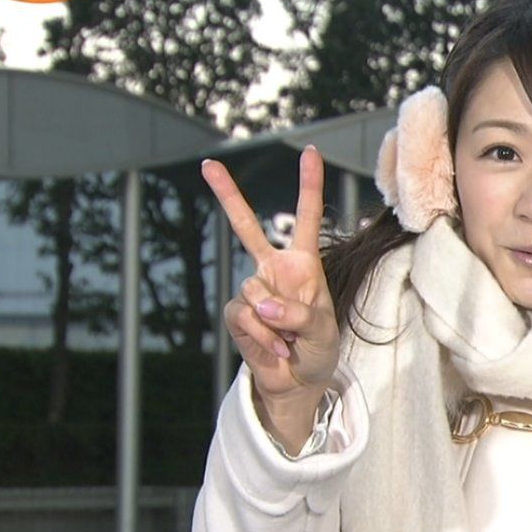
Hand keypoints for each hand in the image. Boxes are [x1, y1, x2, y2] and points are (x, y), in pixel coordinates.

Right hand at [201, 146, 339, 424]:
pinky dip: (264, 337)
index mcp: (303, 263)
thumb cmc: (318, 348)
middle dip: (227, 194)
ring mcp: (253, 291)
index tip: (310, 152)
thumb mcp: (323, 332)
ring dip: (277, 323)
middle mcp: (274, 270)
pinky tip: (276, 347)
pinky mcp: (237, 314)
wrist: (296, 380)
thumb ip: (299, 314)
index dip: (308, 185)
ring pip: (256, 291)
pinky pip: (246, 318)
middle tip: (208, 164)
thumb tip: (264, 305)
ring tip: (290, 338)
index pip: (305, 217)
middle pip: (245, 226)